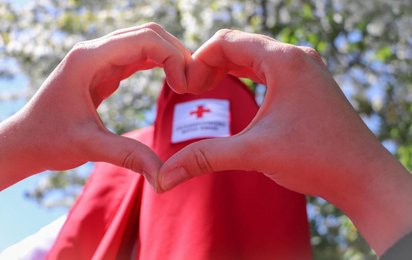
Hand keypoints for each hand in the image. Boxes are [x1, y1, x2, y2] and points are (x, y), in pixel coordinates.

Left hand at [0, 23, 189, 190]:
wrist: (26, 141)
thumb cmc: (49, 140)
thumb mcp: (89, 147)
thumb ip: (129, 156)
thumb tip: (164, 178)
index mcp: (88, 60)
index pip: (143, 40)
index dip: (172, 57)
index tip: (184, 87)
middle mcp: (94, 52)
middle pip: (148, 34)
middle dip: (176, 53)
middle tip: (193, 82)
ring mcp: (99, 59)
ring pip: (145, 42)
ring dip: (169, 57)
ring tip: (186, 81)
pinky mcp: (104, 70)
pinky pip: (138, 57)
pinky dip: (159, 64)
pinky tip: (171, 79)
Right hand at [159, 29, 411, 253]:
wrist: (361, 175)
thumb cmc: (315, 159)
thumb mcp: (253, 153)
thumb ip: (205, 158)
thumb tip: (165, 176)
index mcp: (284, 61)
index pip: (226, 41)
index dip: (198, 61)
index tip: (186, 87)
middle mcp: (297, 57)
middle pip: (240, 46)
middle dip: (211, 65)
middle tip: (194, 91)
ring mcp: (306, 69)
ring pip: (255, 57)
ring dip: (229, 69)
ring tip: (209, 89)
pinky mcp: (309, 83)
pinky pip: (270, 69)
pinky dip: (248, 75)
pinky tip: (237, 91)